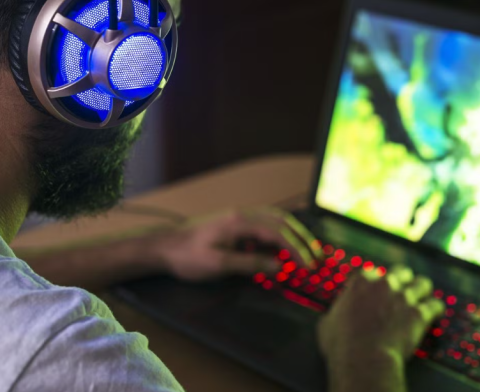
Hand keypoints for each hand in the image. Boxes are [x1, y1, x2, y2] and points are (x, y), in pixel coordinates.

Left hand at [148, 207, 318, 281]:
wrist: (162, 247)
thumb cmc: (186, 256)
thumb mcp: (218, 264)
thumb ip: (251, 264)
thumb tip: (279, 265)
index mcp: (239, 222)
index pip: (277, 233)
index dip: (296, 250)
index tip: (308, 266)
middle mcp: (242, 215)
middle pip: (282, 221)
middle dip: (302, 239)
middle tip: (317, 257)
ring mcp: (238, 217)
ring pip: (275, 219)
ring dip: (293, 234)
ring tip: (306, 250)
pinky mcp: (234, 223)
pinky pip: (264, 224)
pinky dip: (279, 234)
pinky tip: (282, 247)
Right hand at [318, 265, 443, 380]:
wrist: (363, 359)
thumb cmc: (341, 344)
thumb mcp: (327, 323)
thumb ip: (335, 312)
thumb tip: (333, 317)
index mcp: (361, 281)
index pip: (372, 271)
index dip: (375, 281)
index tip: (375, 290)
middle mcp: (384, 283)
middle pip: (401, 271)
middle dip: (403, 279)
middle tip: (403, 289)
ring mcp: (404, 297)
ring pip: (422, 283)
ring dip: (422, 290)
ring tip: (423, 296)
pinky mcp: (419, 313)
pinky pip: (436, 304)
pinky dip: (436, 309)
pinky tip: (435, 312)